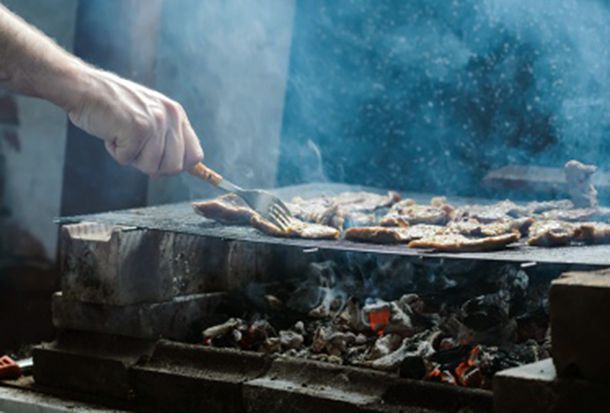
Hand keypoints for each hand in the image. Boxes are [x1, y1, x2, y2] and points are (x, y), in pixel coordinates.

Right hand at [65, 67, 202, 175]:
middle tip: (135, 147)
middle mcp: (170, 117)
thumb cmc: (113, 107)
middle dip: (153, 166)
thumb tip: (180, 168)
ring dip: (132, 157)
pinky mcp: (137, 129)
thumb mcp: (150, 116)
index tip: (162, 165)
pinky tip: (111, 132)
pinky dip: (116, 152)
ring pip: (151, 167)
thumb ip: (167, 138)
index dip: (179, 166)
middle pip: (175, 167)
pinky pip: (128, 160)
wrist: (83, 88)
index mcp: (177, 114)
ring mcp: (155, 122)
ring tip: (122, 134)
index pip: (195, 156)